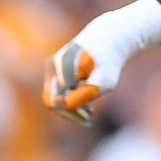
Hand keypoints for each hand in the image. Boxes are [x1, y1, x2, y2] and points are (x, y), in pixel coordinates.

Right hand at [42, 0, 160, 122]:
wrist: (107, 39)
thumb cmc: (109, 59)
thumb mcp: (106, 77)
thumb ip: (90, 91)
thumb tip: (69, 105)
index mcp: (63, 64)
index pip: (58, 98)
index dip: (72, 111)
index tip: (90, 116)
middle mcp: (53, 65)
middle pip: (52, 100)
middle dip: (69, 113)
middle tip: (88, 121)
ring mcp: (52, 68)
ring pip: (53, 98)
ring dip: (70, 108)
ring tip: (91, 113)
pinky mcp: (55, 72)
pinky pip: (57, 93)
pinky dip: (70, 101)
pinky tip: (88, 107)